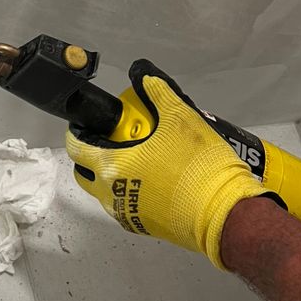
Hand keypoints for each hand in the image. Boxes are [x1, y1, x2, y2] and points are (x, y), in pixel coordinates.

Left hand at [67, 59, 264, 267]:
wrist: (224, 214)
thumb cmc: (197, 164)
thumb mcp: (180, 118)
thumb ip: (157, 92)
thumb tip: (141, 72)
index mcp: (112, 166)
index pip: (76, 147)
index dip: (78, 132)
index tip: (91, 123)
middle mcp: (110, 194)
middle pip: (85, 172)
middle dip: (92, 154)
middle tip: (115, 140)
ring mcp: (126, 215)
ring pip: (105, 192)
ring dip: (112, 174)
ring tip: (138, 158)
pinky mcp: (143, 229)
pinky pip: (125, 206)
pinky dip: (130, 191)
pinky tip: (154, 179)